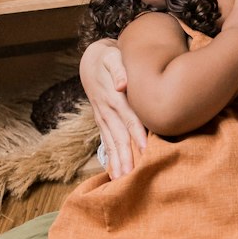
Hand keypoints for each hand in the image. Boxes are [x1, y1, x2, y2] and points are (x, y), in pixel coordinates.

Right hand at [79, 39, 146, 178]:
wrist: (91, 60)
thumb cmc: (109, 57)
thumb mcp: (113, 56)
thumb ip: (119, 69)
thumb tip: (122, 85)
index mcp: (113, 97)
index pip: (128, 118)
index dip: (137, 134)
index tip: (145, 150)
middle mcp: (107, 111)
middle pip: (119, 137)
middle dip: (126, 157)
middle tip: (132, 177)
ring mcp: (102, 118)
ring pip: (111, 143)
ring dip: (117, 162)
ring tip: (122, 182)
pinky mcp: (101, 122)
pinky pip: (106, 142)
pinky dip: (110, 158)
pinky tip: (114, 175)